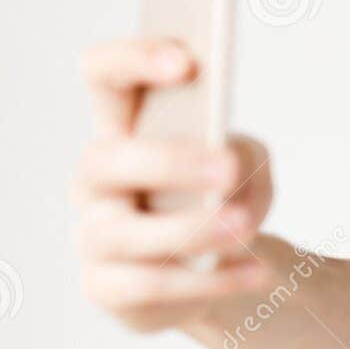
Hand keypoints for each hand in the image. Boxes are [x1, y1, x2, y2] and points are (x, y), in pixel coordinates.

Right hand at [74, 37, 274, 331]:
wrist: (214, 269)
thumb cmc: (222, 198)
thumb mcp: (249, 164)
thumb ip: (246, 156)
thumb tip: (234, 176)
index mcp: (122, 128)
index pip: (105, 76)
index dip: (134, 60)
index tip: (187, 63)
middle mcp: (94, 179)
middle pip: (109, 159)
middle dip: (170, 161)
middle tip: (228, 169)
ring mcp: (93, 235)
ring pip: (128, 233)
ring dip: (190, 229)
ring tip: (243, 227)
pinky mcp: (106, 288)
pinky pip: (153, 286)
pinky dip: (210, 281)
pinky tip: (256, 271)